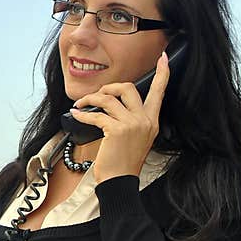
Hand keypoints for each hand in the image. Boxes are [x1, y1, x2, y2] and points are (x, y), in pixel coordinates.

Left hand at [69, 51, 169, 183]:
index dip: (163, 73)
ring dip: (90, 99)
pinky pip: (96, 114)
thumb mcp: (135, 139)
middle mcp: (145, 120)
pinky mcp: (116, 130)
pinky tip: (76, 114)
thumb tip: (110, 105)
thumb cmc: (123, 163)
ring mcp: (132, 124)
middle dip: (108, 87)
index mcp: (152, 121)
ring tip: (80, 105)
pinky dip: (83, 114)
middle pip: (128, 88)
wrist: (119, 182)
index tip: (164, 58)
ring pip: (109, 98)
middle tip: (97, 96)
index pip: (160, 92)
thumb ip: (131, 121)